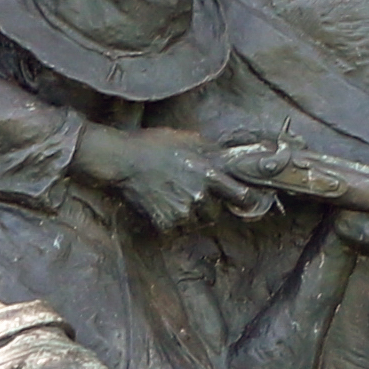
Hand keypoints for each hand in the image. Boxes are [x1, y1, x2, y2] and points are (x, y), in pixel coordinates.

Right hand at [78, 125, 262, 232]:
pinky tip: (162, 204)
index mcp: (210, 175)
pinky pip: (177, 229)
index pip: (242, 196)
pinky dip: (172, 221)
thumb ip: (214, 153)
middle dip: (208, 206)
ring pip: (196, 222)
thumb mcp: (190, 140)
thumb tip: (235, 158)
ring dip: (191, 215)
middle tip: (193, 193)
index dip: (246, 200)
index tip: (245, 200)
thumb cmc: (154, 145)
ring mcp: (182, 213)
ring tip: (175, 197)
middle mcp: (199, 197)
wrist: (122, 161)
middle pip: (216, 214)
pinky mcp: (165, 224)